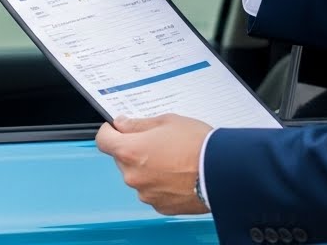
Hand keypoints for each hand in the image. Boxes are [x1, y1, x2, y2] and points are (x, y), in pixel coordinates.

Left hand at [95, 113, 213, 214]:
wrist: (224, 171)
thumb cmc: (198, 145)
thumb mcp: (167, 121)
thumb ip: (138, 124)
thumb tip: (123, 124)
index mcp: (130, 151)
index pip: (103, 140)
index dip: (110, 131)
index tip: (117, 128)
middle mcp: (133, 176)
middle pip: (121, 159)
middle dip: (133, 149)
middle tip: (156, 142)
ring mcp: (146, 194)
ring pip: (137, 176)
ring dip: (147, 168)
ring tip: (172, 159)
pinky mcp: (160, 206)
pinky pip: (152, 191)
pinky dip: (160, 183)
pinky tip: (177, 174)